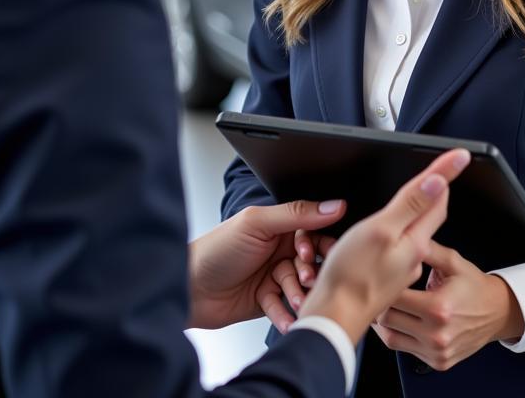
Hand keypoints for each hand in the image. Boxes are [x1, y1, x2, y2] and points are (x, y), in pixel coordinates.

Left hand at [188, 198, 348, 331]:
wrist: (189, 288)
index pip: (312, 231)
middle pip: (310, 260)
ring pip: (299, 286)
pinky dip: (286, 314)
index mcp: (277, 225)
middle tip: (308, 280)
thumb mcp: (258, 224)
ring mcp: (272, 275)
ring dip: (298, 294)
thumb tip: (335, 205)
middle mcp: (277, 248)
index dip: (317, 243)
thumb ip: (297, 214)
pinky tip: (286, 319)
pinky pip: (284, 307)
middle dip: (311, 272)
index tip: (314, 253)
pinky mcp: (266, 300)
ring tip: (295, 302)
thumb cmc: (218, 249)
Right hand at [299, 148, 470, 345]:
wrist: (335, 317)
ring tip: (416, 195)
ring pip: (412, 232)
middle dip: (433, 191)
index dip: (445, 173)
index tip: (459, 155)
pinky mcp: (385, 279)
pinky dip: (397, 233)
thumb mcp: (382, 230)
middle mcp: (412, 256)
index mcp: (415, 241)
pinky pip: (397, 249)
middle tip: (440, 168)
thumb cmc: (351, 276)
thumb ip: (410, 206)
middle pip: (427, 215)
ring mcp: (399, 269)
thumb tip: (438, 182)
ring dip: (414, 212)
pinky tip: (386, 233)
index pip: (437, 200)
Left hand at [372, 240, 524, 370]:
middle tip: (373, 288)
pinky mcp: (437, 361)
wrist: (497, 313)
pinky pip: (403, 349)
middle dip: (378, 302)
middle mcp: (437, 334)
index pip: (395, 297)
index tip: (376, 275)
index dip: (382, 284)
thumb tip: (406, 233)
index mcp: (439, 307)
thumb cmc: (474, 286)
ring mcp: (437, 351)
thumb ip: (427, 249)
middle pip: (388, 318)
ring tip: (379, 304)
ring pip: (391, 338)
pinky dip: (395, 334)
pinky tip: (395, 319)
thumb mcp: (453, 262)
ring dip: (381, 322)